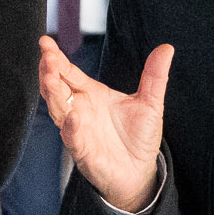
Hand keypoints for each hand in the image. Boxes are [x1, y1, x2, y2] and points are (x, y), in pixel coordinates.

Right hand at [39, 36, 171, 212]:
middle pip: (57, 88)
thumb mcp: (150, 103)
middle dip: (50, 71)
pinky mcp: (84, 152)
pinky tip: (73, 117)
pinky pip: (73, 139)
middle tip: (47, 55)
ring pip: (59, 110)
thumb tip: (167, 48)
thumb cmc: (139, 138)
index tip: (46, 42)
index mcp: (92, 94)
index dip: (56, 58)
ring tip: (50, 77)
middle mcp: (80, 110)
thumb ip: (155, 76)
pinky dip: (71, 128)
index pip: (69, 72)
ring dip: (53, 95)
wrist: (140, 172)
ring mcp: (78, 131)